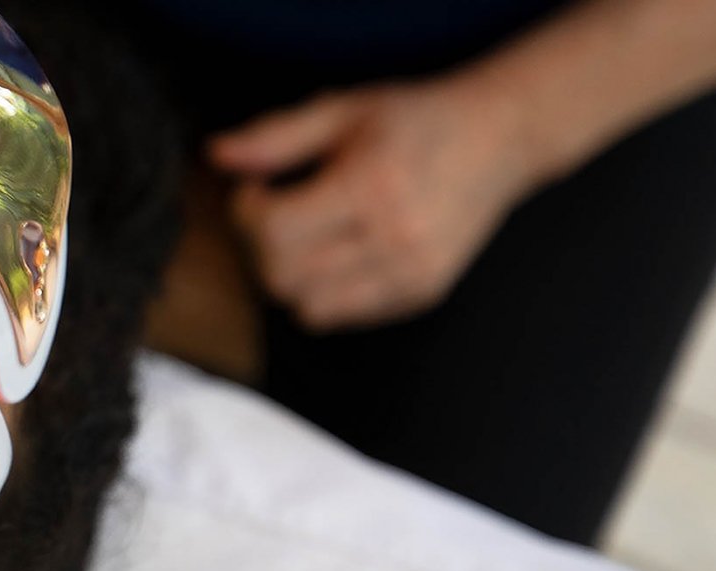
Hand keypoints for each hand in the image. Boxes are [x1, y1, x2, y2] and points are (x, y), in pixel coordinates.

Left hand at [211, 77, 539, 329]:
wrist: (499, 138)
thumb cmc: (416, 120)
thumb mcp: (342, 110)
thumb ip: (275, 135)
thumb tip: (216, 156)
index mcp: (371, 188)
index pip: (274, 233)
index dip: (246, 212)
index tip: (258, 188)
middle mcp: (395, 239)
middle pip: (283, 278)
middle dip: (261, 246)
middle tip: (275, 212)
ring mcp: (412, 274)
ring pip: (308, 308)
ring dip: (289, 276)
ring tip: (304, 236)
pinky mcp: (421, 294)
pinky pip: (342, 315)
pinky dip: (323, 292)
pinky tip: (335, 253)